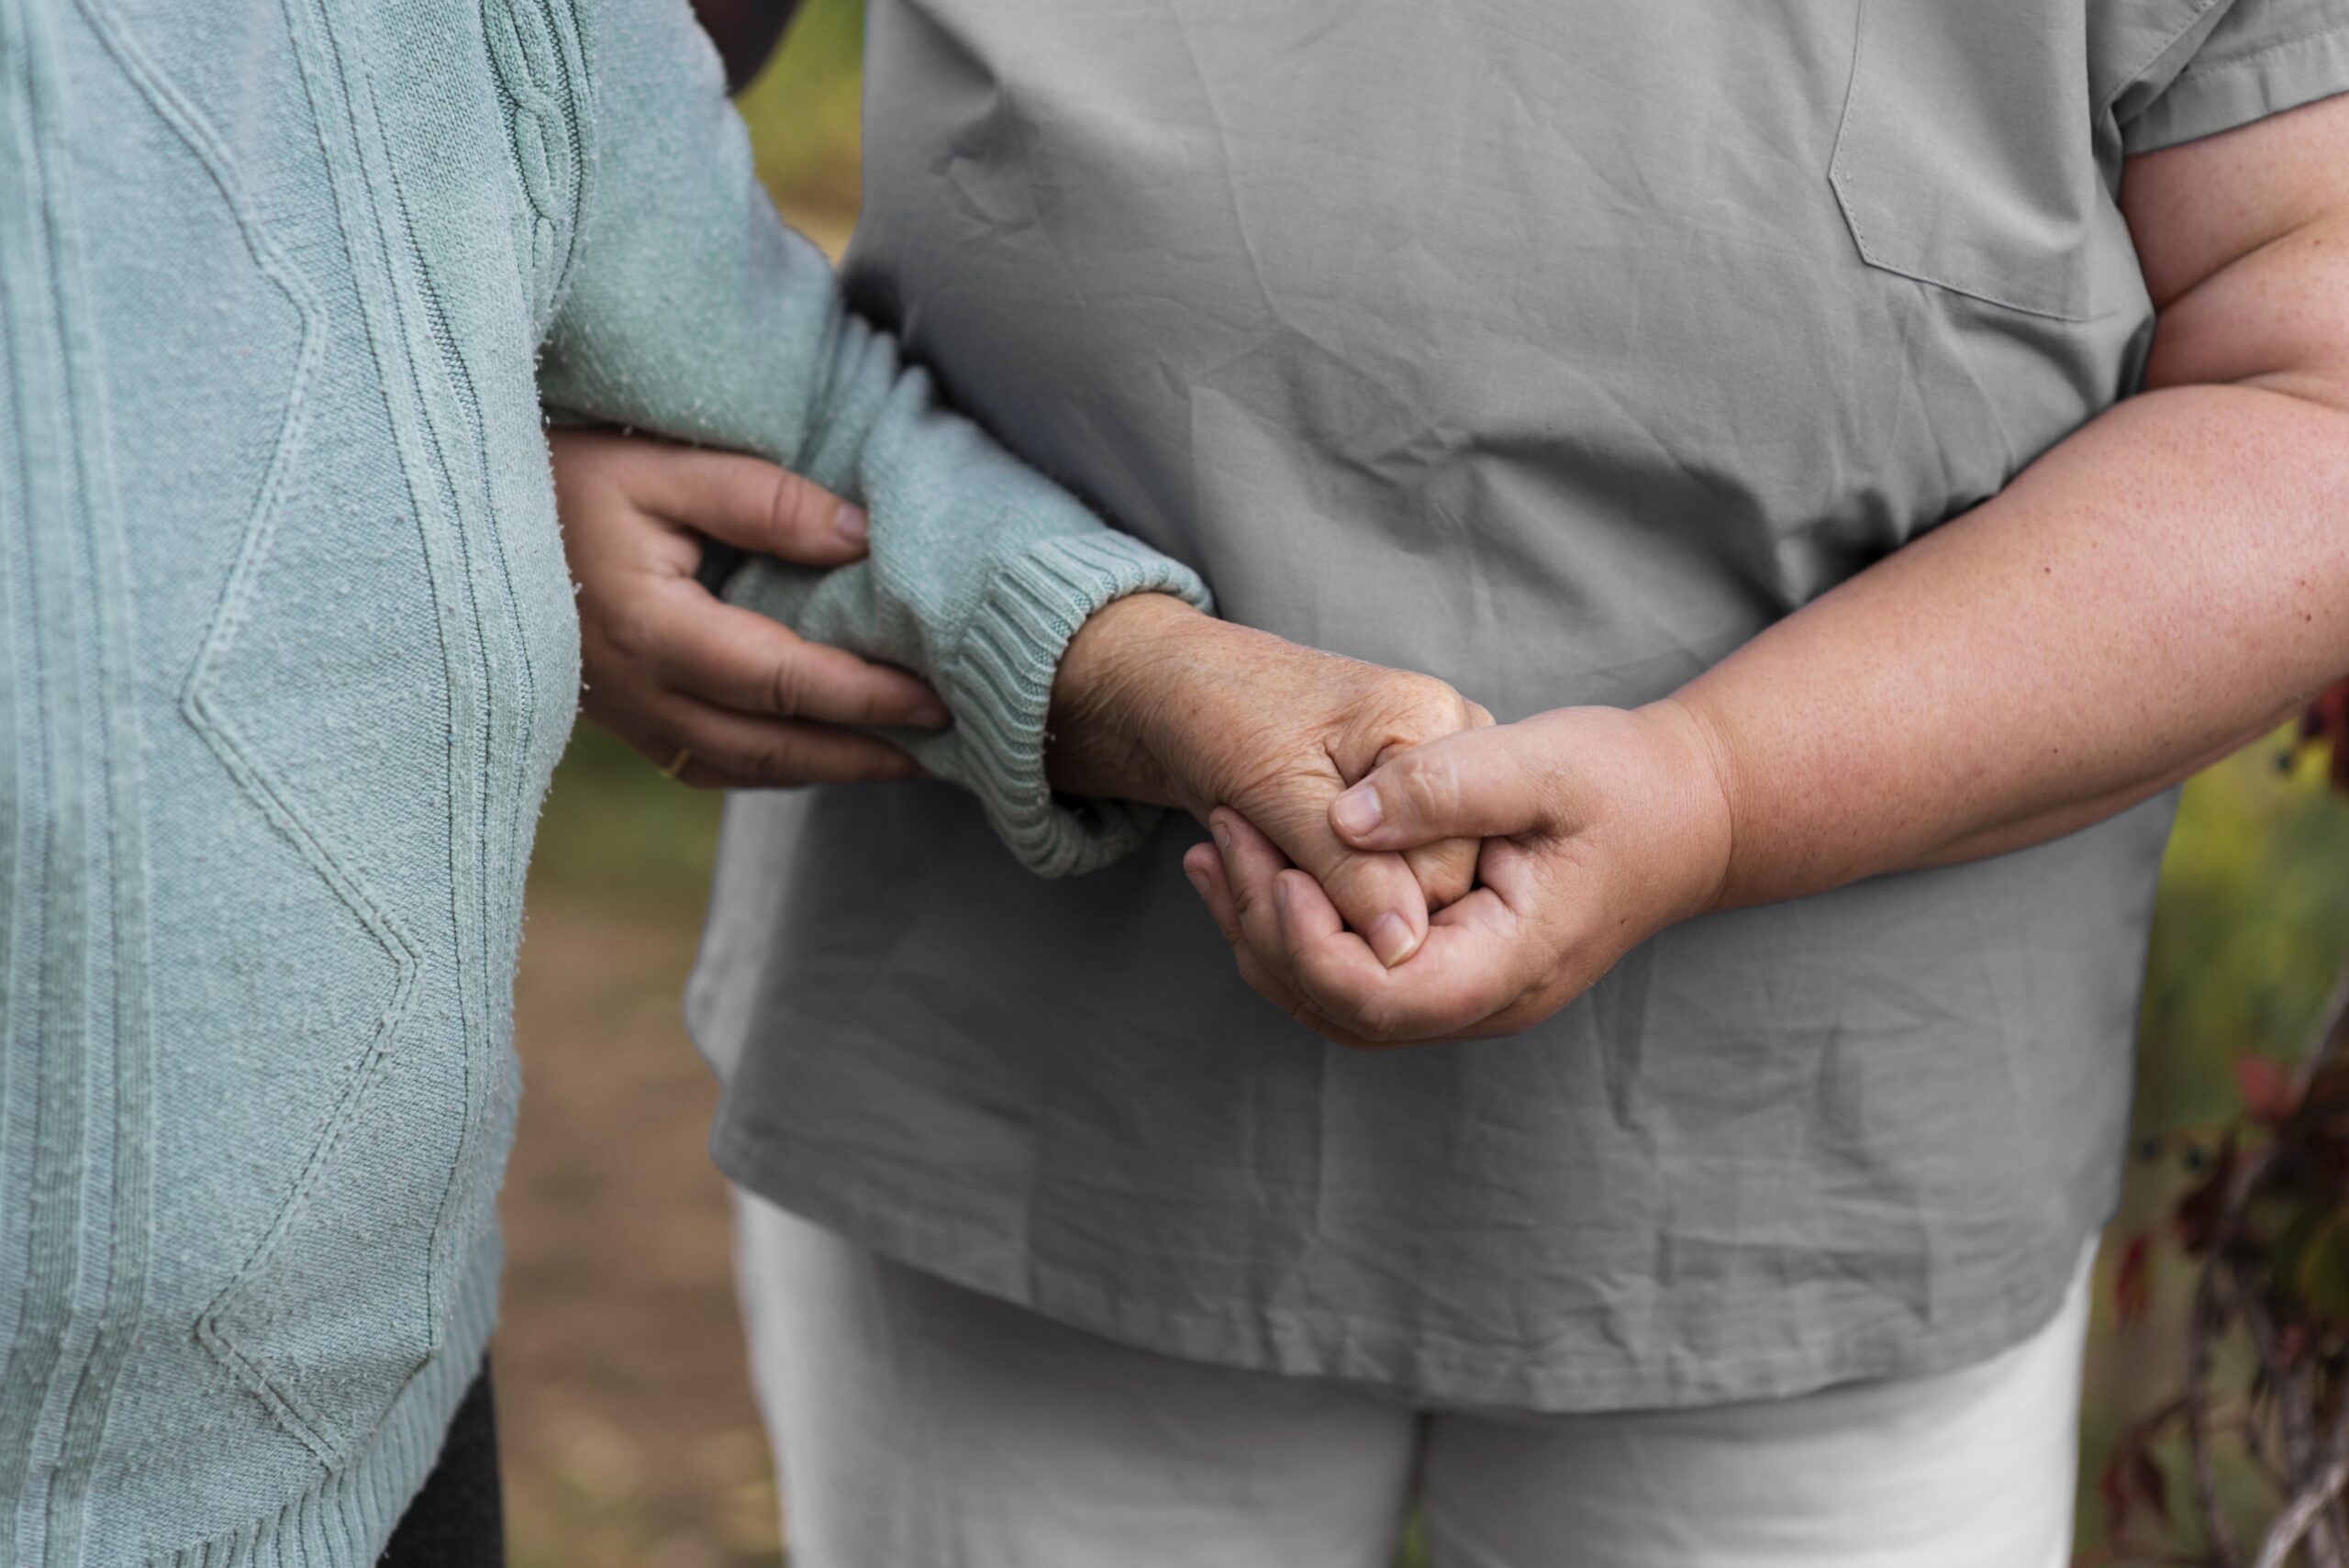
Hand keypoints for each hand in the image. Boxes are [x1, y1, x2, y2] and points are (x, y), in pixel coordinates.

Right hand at [553, 428, 950, 786]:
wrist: (452, 512)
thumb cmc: (560, 470)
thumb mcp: (661, 463)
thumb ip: (763, 500)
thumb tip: (860, 540)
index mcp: (649, 629)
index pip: (782, 681)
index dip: (864, 697)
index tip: (934, 697)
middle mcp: (636, 692)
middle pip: (771, 747)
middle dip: (862, 752)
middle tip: (943, 744)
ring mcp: (621, 716)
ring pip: (740, 768)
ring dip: (824, 770)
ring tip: (900, 757)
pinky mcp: (615, 720)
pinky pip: (706, 766)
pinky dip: (772, 766)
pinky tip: (818, 749)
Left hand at [1047, 595, 1488, 968]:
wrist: (1177, 690)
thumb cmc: (1219, 711)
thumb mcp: (1279, 789)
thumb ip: (1349, 867)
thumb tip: (1402, 947)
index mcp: (1439, 727)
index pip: (1447, 869)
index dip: (1370, 908)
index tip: (1287, 887)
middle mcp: (1446, 763)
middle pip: (1427, 893)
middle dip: (1336, 911)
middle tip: (1252, 874)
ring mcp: (1420, 799)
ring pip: (1392, 906)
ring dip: (1310, 912)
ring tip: (1241, 861)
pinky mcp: (1386, 828)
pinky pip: (1365, 900)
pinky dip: (1304, 905)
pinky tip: (1253, 876)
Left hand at [1187, 701, 1736, 1046]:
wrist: (1686, 811)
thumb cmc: (1624, 783)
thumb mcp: (1543, 763)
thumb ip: (1445, 786)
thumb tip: (1344, 818)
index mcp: (1509, 966)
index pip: (1382, 997)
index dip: (1310, 944)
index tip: (1275, 861)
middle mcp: (1481, 1002)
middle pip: (1340, 1009)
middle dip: (1265, 929)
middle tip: (1221, 835)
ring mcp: (1462, 994)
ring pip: (1332, 1001)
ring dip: (1264, 931)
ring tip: (1216, 849)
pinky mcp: (1444, 966)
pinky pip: (1348, 976)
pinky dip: (1293, 928)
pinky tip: (1257, 864)